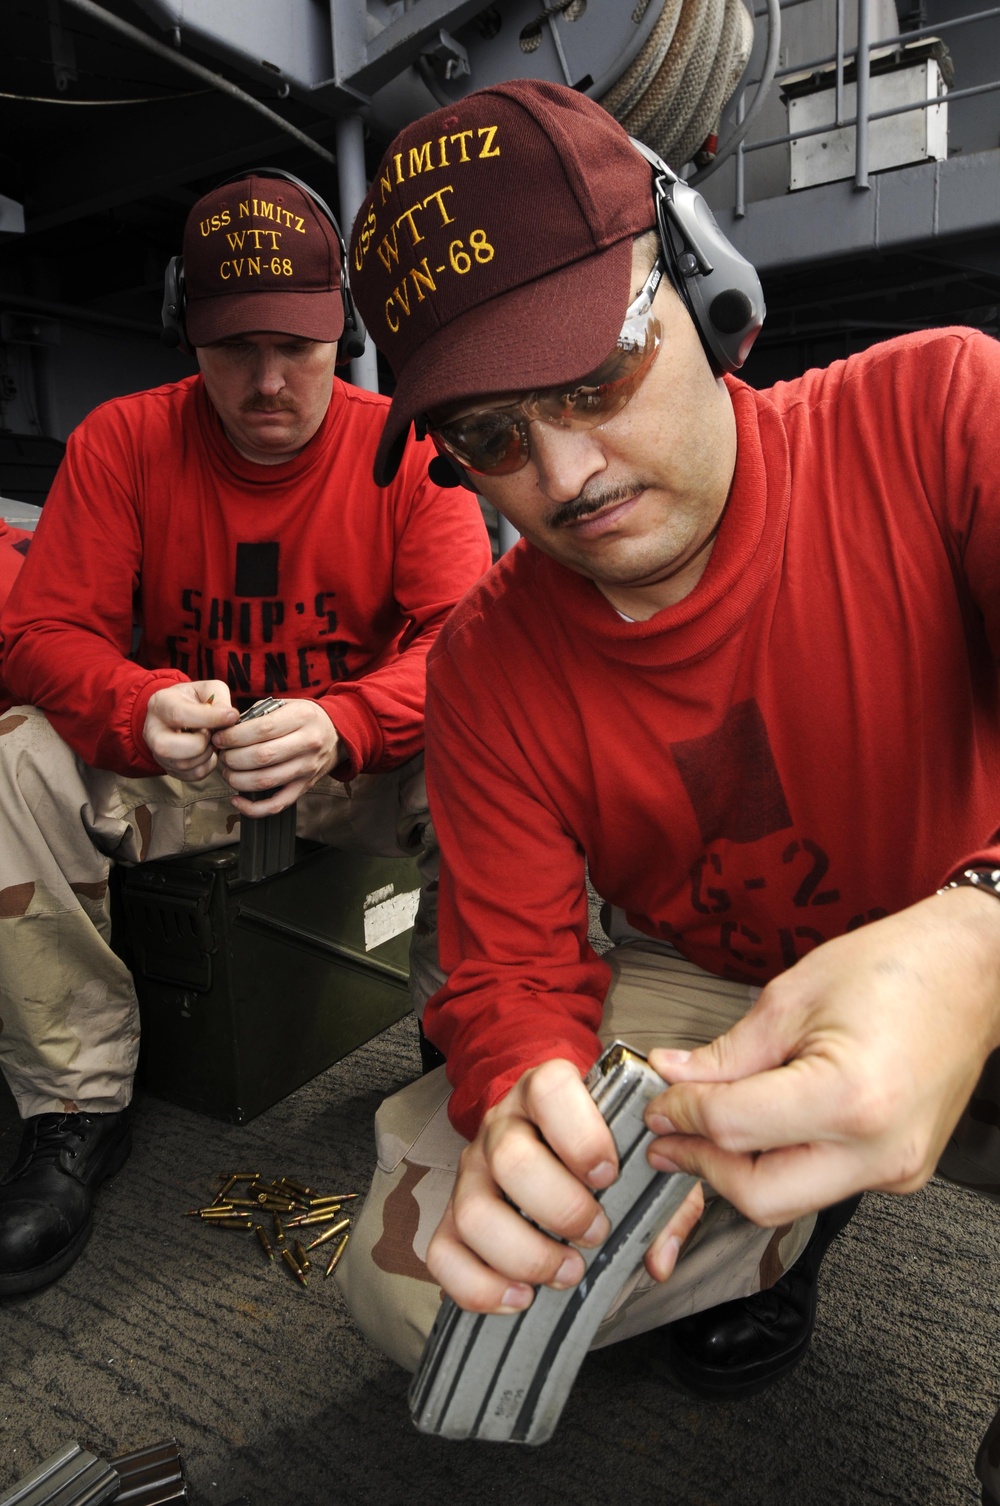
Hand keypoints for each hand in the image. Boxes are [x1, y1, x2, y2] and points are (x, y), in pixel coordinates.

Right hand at [143, 680, 237, 780]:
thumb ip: (220, 698)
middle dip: (200, 743)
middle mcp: (152, 730)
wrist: (179, 712)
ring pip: (183, 764)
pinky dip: (207, 765)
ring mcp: (157, 752)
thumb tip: (231, 717)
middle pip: (169, 747)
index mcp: (160, 704)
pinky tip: (208, 751)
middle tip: (211, 733)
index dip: (209, 718)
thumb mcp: (208, 689)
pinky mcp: (169, 768)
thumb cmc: (195, 699)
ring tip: (210, 740)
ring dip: (206, 754)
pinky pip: (192, 775)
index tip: (231, 717)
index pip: (180, 715)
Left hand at [211, 697, 341, 814]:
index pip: (261, 729)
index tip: (220, 737)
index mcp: (301, 718)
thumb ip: (258, 714)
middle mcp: (307, 744)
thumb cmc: (304, 718)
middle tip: (223, 755)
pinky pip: (277, 804)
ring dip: (238, 780)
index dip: (234, 736)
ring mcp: (307, 768)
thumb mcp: (287, 704)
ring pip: (265, 781)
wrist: (338, 734)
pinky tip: (237, 800)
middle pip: (261, 756)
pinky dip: (253, 808)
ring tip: (227, 772)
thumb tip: (226, 729)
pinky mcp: (305, 787)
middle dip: (233, 758)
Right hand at [426, 1057, 704, 1313]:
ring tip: (567, 1271)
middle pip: (510, 1158)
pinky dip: (480, 1286)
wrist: (549, 1141)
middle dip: (560, 1207)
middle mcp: (500, 1127)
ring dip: (526, 1254)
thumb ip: (662, 1200)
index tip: (609, 1174)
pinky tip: (522, 1296)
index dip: (581, 1134)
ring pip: (474, 1212)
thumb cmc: (601, 1151)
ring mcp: (471, 1173)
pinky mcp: (451, 1218)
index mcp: (545, 1094)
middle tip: (596, 1232)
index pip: (550, 1088)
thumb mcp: (641, 1158)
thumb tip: (658, 1259)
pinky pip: (443, 1254)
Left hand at [643, 888, 999, 1225]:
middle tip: (667, 1136)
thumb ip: (727, 1053)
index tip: (657, 1103)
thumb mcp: (790, 998)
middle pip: (759, 1196)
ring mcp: (895, 1168)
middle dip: (703, 1165)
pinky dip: (780, 1163)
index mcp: (850, 1098)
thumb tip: (673, 1078)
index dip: (681, 1116)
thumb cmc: (895, 969)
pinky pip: (821, 1184)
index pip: (735, 1129)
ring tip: (707, 1128)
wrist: (972, 972)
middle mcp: (879, 1149)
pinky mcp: (900, 1171)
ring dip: (738, 1170)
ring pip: (789, 1200)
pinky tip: (760, 1128)